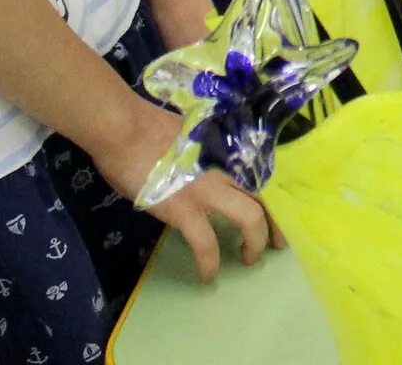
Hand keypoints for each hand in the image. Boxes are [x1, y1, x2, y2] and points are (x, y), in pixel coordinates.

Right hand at [95, 101, 272, 282]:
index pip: (263, 173)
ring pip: (251, 219)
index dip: (274, 195)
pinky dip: (209, 263)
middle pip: (266, 197)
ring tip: (248, 259)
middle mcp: (226, 168)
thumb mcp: (190, 138)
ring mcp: (208, 190)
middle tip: (276, 244)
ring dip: (254, 243)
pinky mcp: (185, 210)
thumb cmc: (148, 127)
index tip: (276, 210)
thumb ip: (205, 156)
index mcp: (227, 151)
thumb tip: (203, 172)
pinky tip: (207, 275)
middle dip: (276, 224)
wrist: (125, 130)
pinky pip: (206, 244)